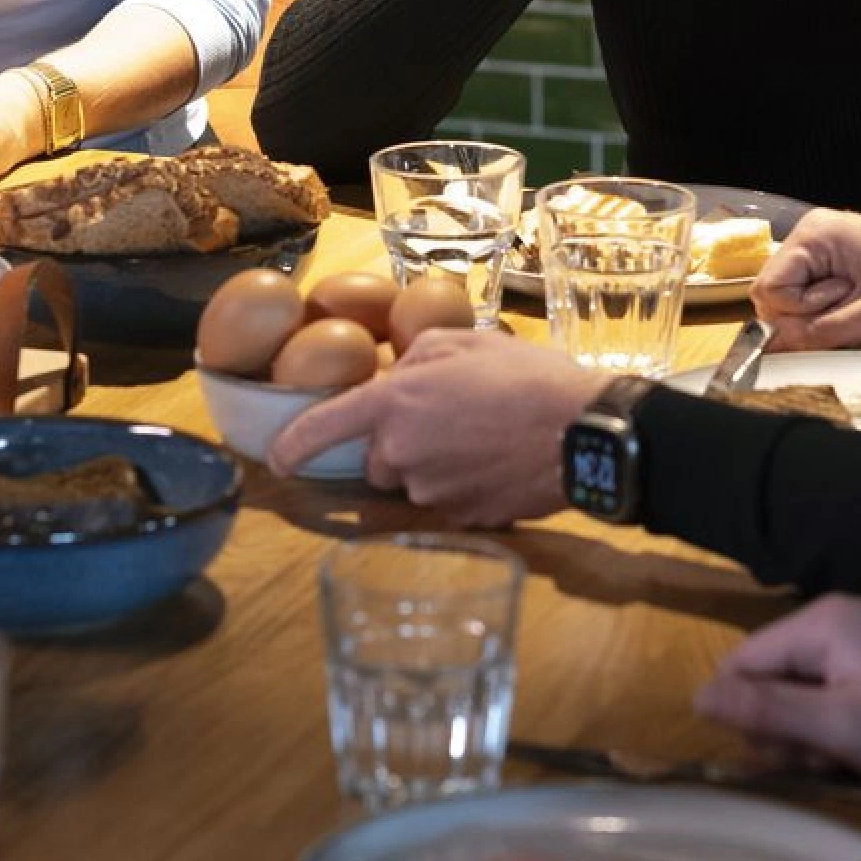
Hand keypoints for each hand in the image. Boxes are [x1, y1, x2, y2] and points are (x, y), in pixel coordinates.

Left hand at [267, 326, 602, 524]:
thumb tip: (395, 374)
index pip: (323, 427)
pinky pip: (447, 502)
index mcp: (395, 404)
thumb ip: (416, 356)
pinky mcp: (463, 519)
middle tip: (450, 417)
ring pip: (414, 481)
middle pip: (378, 458)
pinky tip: (498, 463)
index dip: (294, 445)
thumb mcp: (468, 341)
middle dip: (401, 442)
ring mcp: (432, 493)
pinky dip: (464, 486)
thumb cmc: (529, 377)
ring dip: (435, 463)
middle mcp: (403, 455)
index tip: (276, 461)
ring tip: (485, 436)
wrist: (585, 433)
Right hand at [696, 593, 860, 790]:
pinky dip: (839, 724)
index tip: (780, 756)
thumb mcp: (838, 728)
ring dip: (812, 732)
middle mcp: (838, 617)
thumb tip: (695, 698)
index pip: (742, 663)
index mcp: (821, 621)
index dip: (747, 715)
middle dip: (784, 727)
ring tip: (848, 757)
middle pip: (771, 676)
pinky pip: (835, 691)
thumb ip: (765, 710)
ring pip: (802, 690)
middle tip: (823, 760)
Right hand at [753, 209, 860, 349]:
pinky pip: (819, 297)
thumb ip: (814, 334)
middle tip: (856, 313)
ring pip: (797, 300)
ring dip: (825, 317)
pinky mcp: (844, 263)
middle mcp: (815, 235)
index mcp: (816, 235)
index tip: (837, 315)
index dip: (793, 316)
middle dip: (808, 317)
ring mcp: (829, 248)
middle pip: (777, 294)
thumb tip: (767, 348)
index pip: (766, 289)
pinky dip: (837, 312)